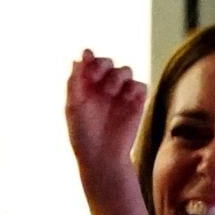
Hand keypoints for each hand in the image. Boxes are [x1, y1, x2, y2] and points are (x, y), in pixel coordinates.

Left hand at [65, 49, 146, 170]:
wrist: (103, 156)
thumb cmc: (83, 134)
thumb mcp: (74, 107)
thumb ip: (75, 82)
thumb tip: (77, 58)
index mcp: (86, 86)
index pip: (90, 62)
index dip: (90, 59)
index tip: (86, 62)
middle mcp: (104, 87)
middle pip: (108, 62)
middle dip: (103, 65)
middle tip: (95, 77)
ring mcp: (121, 94)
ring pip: (125, 70)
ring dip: (117, 77)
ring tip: (110, 92)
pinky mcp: (137, 102)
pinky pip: (140, 85)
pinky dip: (134, 87)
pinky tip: (126, 98)